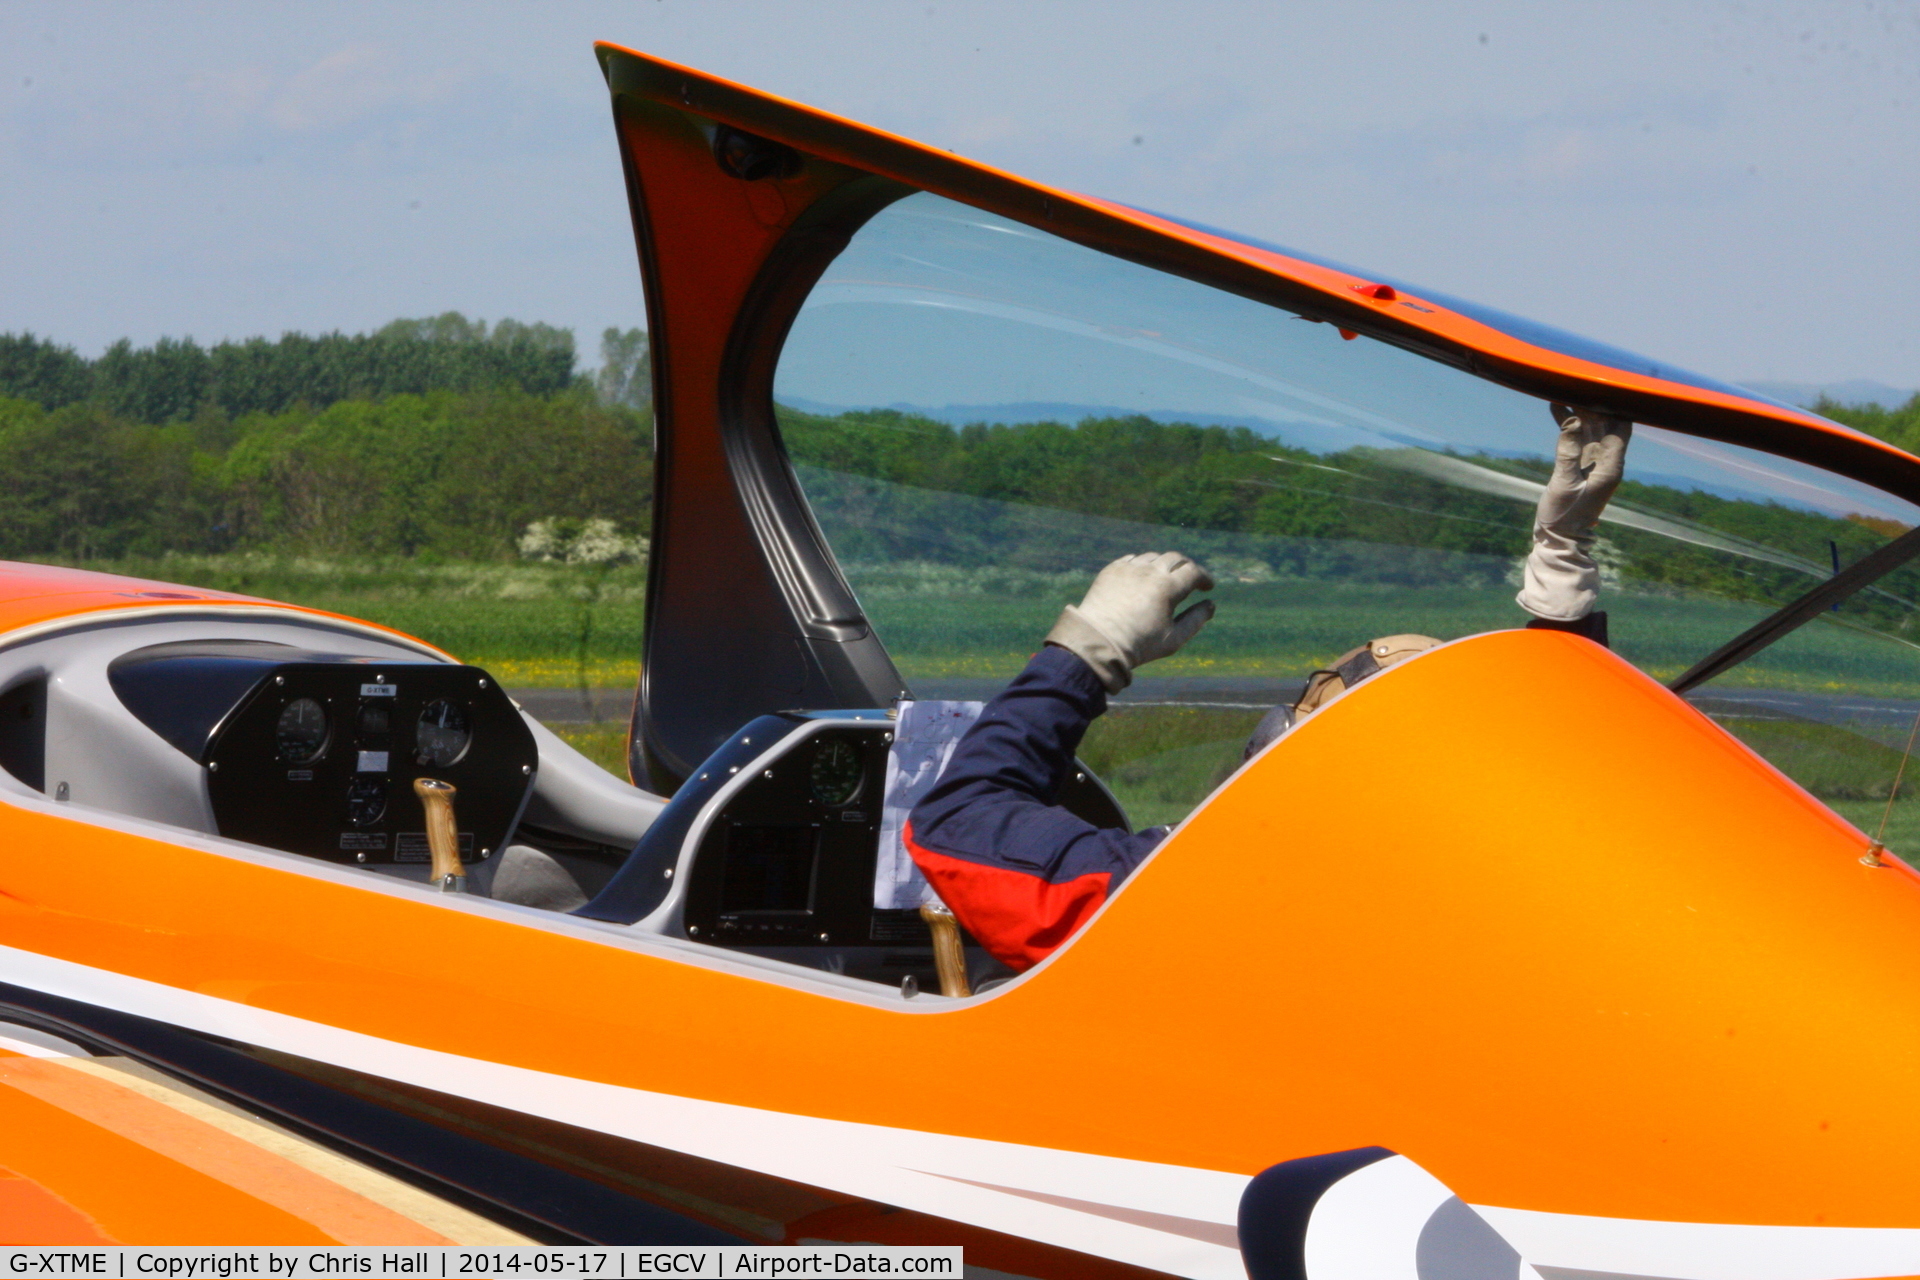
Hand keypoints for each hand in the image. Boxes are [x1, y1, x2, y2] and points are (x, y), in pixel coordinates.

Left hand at [1046, 552, 1215, 691]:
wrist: (1098, 641)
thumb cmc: (1140, 644)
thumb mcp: (1174, 638)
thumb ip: (1196, 619)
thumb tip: (1211, 605)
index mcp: (1168, 587)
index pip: (1194, 572)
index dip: (1204, 578)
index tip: (1207, 587)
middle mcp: (1149, 571)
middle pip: (1176, 558)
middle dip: (1187, 567)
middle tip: (1190, 579)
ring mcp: (1129, 568)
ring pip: (1154, 557)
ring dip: (1164, 565)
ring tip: (1166, 579)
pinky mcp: (1111, 569)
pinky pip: (1132, 560)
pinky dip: (1143, 566)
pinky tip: (1143, 577)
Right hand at [1516, 404, 1631, 620]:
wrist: (1559, 539)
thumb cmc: (1564, 516)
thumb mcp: (1564, 484)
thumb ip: (1568, 451)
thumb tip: (1573, 419)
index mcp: (1611, 467)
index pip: (1621, 426)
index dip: (1615, 404)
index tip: (1604, 383)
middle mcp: (1608, 462)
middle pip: (1607, 423)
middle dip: (1594, 402)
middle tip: (1576, 381)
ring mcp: (1595, 463)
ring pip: (1592, 427)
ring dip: (1581, 410)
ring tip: (1564, 389)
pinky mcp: (1582, 466)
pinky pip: (1578, 438)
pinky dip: (1569, 424)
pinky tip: (1556, 408)